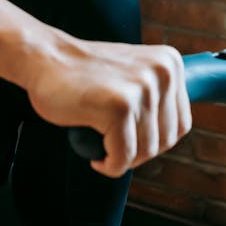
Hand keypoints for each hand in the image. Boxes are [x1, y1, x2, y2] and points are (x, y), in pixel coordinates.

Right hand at [25, 37, 190, 178]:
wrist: (45, 59)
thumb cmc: (83, 73)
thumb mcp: (133, 73)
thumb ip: (156, 94)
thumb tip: (174, 132)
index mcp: (170, 62)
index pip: (181, 124)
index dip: (155, 140)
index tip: (131, 139)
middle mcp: (162, 72)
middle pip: (167, 140)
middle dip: (139, 152)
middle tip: (113, 145)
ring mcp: (141, 89)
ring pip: (146, 151)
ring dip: (123, 159)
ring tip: (103, 146)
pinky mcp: (119, 107)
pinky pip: (123, 157)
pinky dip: (110, 166)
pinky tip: (97, 157)